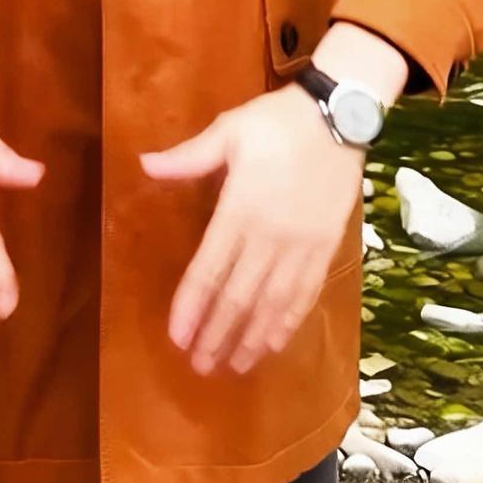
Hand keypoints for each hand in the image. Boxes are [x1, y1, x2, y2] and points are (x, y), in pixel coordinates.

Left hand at [139, 83, 361, 375]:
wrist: (339, 116)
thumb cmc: (277, 122)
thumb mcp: (229, 130)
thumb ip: (188, 157)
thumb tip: (144, 165)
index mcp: (240, 209)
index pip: (209, 269)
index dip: (192, 306)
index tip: (177, 337)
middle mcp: (270, 236)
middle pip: (239, 297)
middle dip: (218, 334)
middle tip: (199, 366)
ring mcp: (301, 246)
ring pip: (273, 304)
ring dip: (252, 338)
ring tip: (234, 367)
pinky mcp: (326, 247)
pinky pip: (305, 294)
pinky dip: (288, 322)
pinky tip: (274, 343)